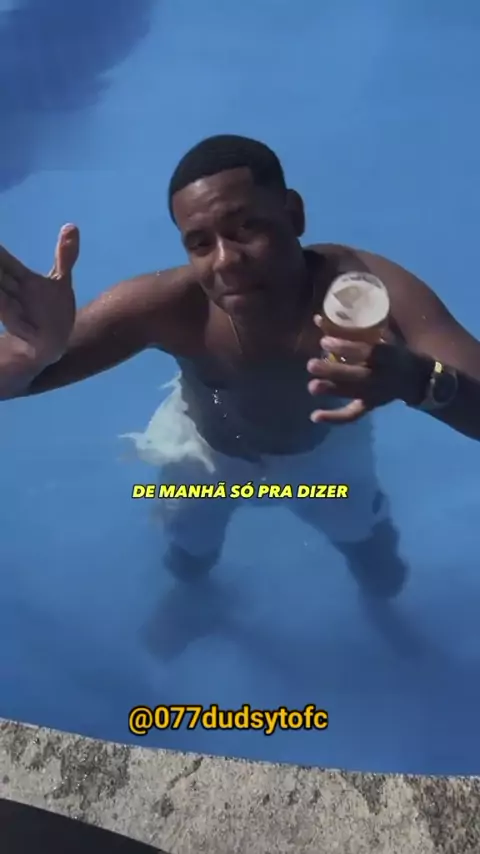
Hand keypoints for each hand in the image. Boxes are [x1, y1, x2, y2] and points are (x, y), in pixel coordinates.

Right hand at [0, 224, 78, 367]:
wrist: (52, 345)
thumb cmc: (53, 311)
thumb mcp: (61, 282)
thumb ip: (65, 256)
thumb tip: (72, 225)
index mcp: (21, 279)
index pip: (4, 260)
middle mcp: (12, 293)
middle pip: (0, 275)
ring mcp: (14, 311)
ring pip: (2, 296)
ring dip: (1, 289)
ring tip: (2, 289)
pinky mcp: (20, 327)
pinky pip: (10, 317)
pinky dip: (8, 310)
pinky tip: (7, 304)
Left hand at [307, 317, 429, 423]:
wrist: (416, 377)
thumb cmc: (392, 349)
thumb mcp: (381, 334)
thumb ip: (351, 328)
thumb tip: (317, 319)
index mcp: (388, 354)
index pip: (368, 351)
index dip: (346, 347)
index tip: (324, 341)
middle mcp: (382, 375)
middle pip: (357, 376)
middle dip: (333, 372)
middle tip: (311, 365)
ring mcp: (376, 393)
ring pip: (353, 393)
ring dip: (331, 391)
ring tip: (312, 387)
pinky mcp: (370, 405)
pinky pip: (353, 414)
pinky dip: (334, 418)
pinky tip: (315, 416)